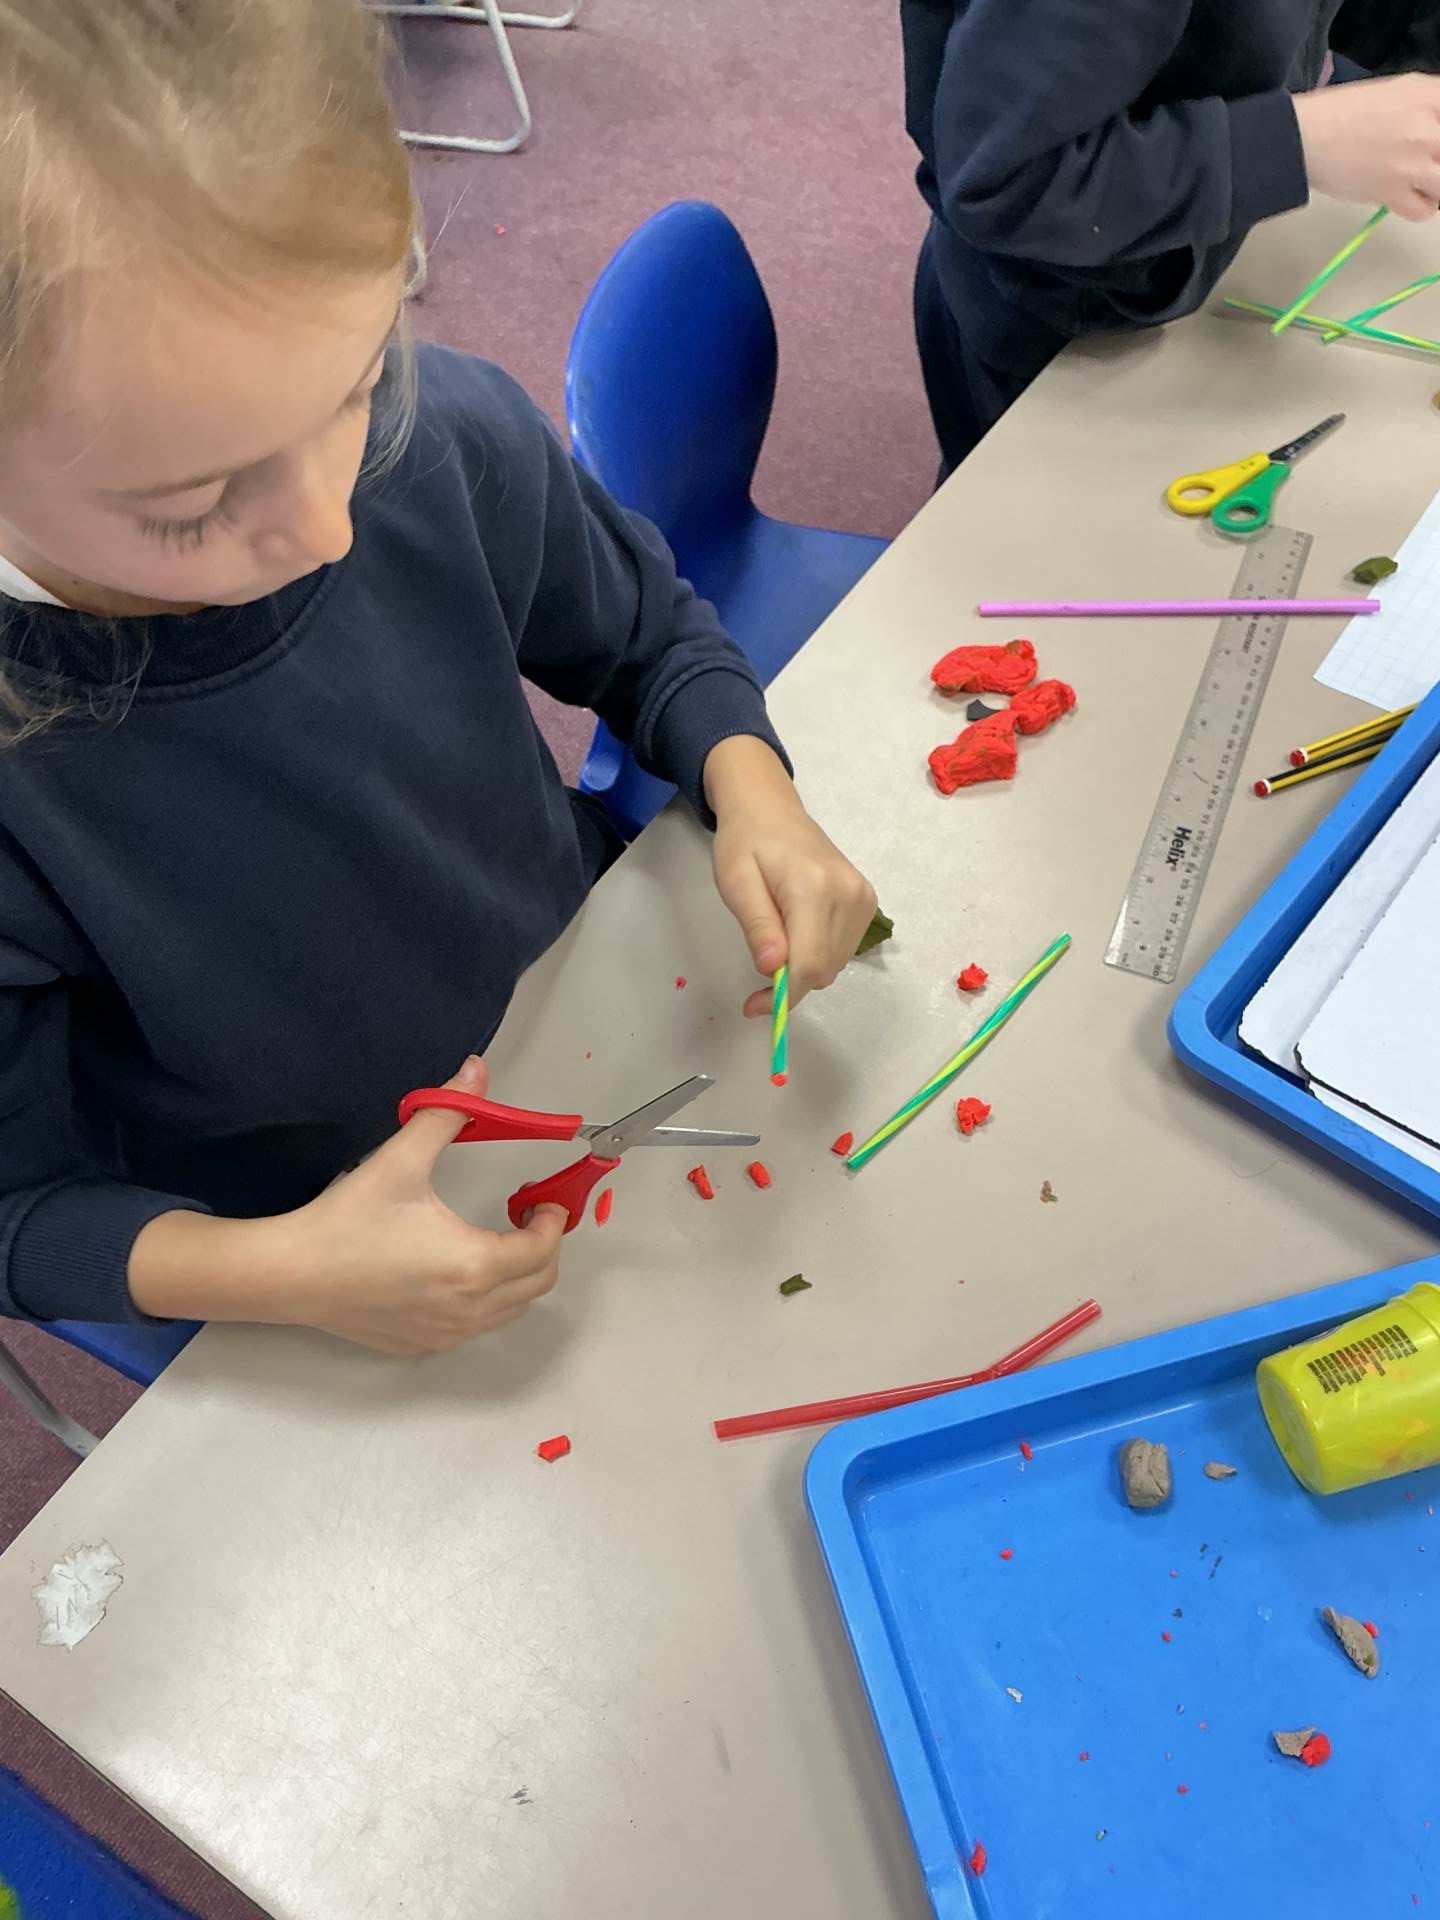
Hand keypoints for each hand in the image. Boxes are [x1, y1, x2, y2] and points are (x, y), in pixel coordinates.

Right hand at [129, 1056, 568, 1354]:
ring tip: (494, 1240)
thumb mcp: (400, 1159)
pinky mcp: (421, 1345)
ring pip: (509, 1311)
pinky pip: (474, 1328)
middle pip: (537, 1284)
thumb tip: (476, 1070)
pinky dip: (484, 1301)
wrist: (291, 1274)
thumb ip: (446, 1114)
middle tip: (525, 1216)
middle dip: (542, 1248)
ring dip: (516, 1276)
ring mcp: (445, 1334)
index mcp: (473, 1265)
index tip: (542, 1200)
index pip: (543, 1250)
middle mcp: (468, 1310)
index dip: (552, 1222)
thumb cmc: (348, 1220)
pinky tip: (455, 1270)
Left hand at [703, 736, 876, 1017]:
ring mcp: (863, 898)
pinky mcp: (867, 901)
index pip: (809, 963)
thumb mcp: (736, 883)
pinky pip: (843, 949)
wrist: (771, 809)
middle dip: (790, 982)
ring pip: (834, 964)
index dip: (783, 995)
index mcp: (814, 887)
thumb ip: (758, 925)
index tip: (754, 1007)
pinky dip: (818, 953)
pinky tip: (798, 929)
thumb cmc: (745, 843)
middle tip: (758, 967)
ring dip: (803, 968)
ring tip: (777, 935)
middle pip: (823, 969)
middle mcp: (848, 894)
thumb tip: (773, 968)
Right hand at [1295, 74, 1439, 219]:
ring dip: (1438, 184)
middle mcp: (1426, 128)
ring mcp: (1411, 163)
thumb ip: (1428, 103)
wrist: (1306, 137)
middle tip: (1430, 162)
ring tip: (1425, 181)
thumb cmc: (1342, 113)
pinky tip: (1412, 196)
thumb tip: (1439, 122)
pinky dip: (1422, 207)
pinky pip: (1423, 210)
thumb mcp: (1397, 90)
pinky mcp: (1392, 192)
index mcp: (1427, 96)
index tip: (1437, 146)